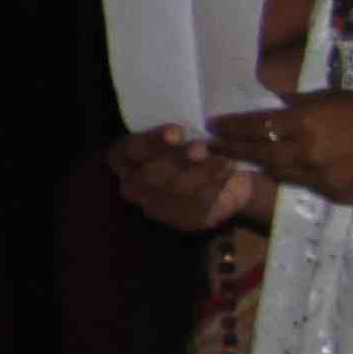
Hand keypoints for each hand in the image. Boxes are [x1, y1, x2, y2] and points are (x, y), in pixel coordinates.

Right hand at [109, 124, 268, 234]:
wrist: (226, 178)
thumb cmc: (196, 146)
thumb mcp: (185, 132)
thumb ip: (178, 133)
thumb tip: (188, 135)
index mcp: (125, 159)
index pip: (127, 151)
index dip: (150, 142)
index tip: (177, 131)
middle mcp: (133, 186)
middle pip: (148, 176)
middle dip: (176, 159)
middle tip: (200, 147)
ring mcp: (156, 208)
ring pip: (175, 192)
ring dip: (201, 172)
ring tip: (223, 158)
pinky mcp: (183, 221)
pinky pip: (198, 205)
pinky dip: (215, 185)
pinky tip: (227, 171)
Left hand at [208, 94, 352, 205]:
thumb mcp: (338, 98)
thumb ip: (303, 104)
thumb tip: (275, 104)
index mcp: (307, 122)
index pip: (255, 126)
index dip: (230, 127)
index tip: (212, 125)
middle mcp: (309, 153)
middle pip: (259, 153)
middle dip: (232, 149)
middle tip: (210, 146)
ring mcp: (322, 178)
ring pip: (280, 172)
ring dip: (261, 164)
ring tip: (244, 158)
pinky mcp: (336, 195)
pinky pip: (307, 185)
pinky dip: (297, 175)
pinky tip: (292, 168)